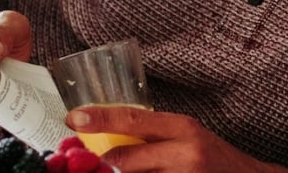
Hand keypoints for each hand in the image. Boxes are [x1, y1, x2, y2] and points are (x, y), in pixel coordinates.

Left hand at [67, 106, 286, 172]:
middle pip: (125, 160)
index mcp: (183, 129)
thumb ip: (154, 135)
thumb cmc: (214, 159)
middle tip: (96, 163)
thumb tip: (108, 137)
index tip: (74, 118)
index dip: (100, 119)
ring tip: (139, 170)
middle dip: (107, 164)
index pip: (133, 120)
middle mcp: (185, 153)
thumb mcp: (188, 137)